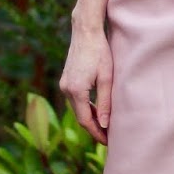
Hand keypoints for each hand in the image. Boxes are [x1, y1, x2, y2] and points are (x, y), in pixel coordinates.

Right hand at [60, 26, 113, 145]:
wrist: (85, 32)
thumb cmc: (100, 52)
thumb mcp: (107, 78)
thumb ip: (105, 102)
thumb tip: (105, 125)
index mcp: (76, 90)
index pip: (86, 120)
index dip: (97, 133)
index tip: (108, 141)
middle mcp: (66, 89)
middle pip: (80, 117)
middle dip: (94, 128)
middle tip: (109, 138)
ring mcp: (64, 84)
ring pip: (77, 109)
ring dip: (90, 118)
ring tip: (105, 127)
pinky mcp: (66, 80)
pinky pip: (75, 100)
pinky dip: (86, 108)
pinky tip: (97, 111)